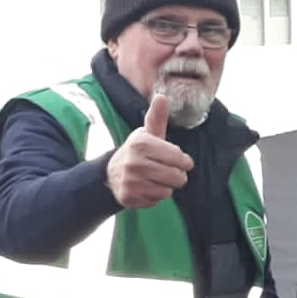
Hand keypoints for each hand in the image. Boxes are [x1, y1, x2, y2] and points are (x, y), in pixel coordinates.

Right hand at [106, 94, 192, 208]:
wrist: (111, 173)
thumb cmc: (139, 151)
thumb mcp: (148, 134)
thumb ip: (157, 117)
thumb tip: (162, 96)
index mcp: (141, 144)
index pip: (178, 157)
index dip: (184, 161)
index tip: (182, 161)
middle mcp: (133, 162)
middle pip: (176, 176)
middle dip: (178, 176)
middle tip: (170, 172)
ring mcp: (129, 181)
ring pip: (167, 191)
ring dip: (167, 186)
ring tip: (157, 179)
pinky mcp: (128, 197)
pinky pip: (156, 201)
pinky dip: (155, 196)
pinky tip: (147, 188)